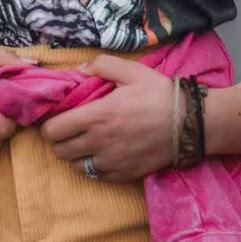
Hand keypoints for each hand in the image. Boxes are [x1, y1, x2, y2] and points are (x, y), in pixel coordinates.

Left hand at [38, 55, 175, 181]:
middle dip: (59, 140)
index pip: (54, 130)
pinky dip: (94, 166)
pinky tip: (104, 152)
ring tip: (86, 142)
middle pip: (60, 151)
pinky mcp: (124, 174)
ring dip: (76, 155)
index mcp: (99, 115)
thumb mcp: (132, 71)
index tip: (58, 118)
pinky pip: (97, 176)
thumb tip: (77, 70)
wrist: (190, 124)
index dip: (50, 124)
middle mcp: (101, 142)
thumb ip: (101, 66)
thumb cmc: (160, 94)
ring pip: (76, 167)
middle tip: (70, 130)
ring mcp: (113, 162)